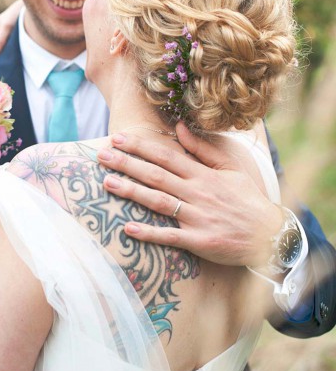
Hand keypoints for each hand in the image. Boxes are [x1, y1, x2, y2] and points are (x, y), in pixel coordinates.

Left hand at [97, 123, 282, 266]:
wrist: (269, 236)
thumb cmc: (247, 200)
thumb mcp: (229, 169)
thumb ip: (202, 149)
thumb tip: (178, 128)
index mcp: (203, 175)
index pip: (167, 156)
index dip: (141, 146)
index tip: (119, 138)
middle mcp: (198, 193)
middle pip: (157, 176)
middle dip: (127, 164)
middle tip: (102, 156)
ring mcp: (197, 218)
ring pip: (159, 202)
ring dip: (132, 192)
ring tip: (108, 183)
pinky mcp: (199, 241)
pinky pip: (170, 236)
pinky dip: (149, 233)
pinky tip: (128, 228)